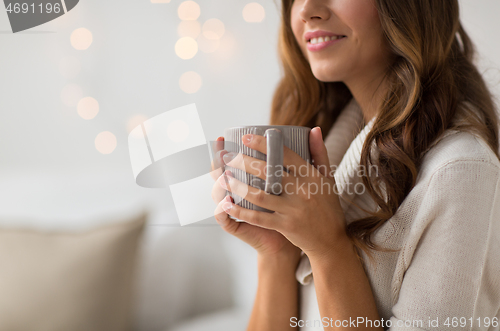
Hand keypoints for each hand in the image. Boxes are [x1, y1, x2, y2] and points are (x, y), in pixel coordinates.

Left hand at [219, 127, 348, 260]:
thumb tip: (314, 128)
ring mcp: (293, 209)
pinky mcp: (286, 226)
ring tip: (223, 178)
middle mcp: (302, 190)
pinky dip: (241, 211)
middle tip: (227, 157)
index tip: (245, 138)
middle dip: (243, 162)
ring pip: (259, 194)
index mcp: (311, 175)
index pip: (285, 154)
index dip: (264, 145)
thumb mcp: (327, 178)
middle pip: (268, 171)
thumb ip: (319, 153)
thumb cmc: (328, 206)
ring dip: (238, 186)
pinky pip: (259, 217)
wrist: (331, 240)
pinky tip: (227, 205)